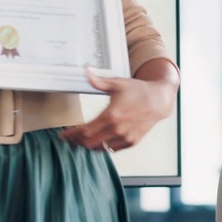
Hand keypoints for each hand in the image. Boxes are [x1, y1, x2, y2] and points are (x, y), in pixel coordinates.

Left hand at [60, 66, 176, 151]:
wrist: (159, 100)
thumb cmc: (138, 91)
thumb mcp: (117, 83)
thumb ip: (99, 81)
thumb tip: (86, 71)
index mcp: (111, 115)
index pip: (85, 131)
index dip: (71, 134)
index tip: (63, 134)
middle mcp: (118, 129)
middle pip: (89, 142)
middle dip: (76, 141)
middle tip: (69, 138)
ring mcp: (125, 137)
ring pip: (100, 148)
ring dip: (88, 145)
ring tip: (80, 140)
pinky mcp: (131, 142)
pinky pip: (112, 149)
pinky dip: (102, 147)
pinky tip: (96, 141)